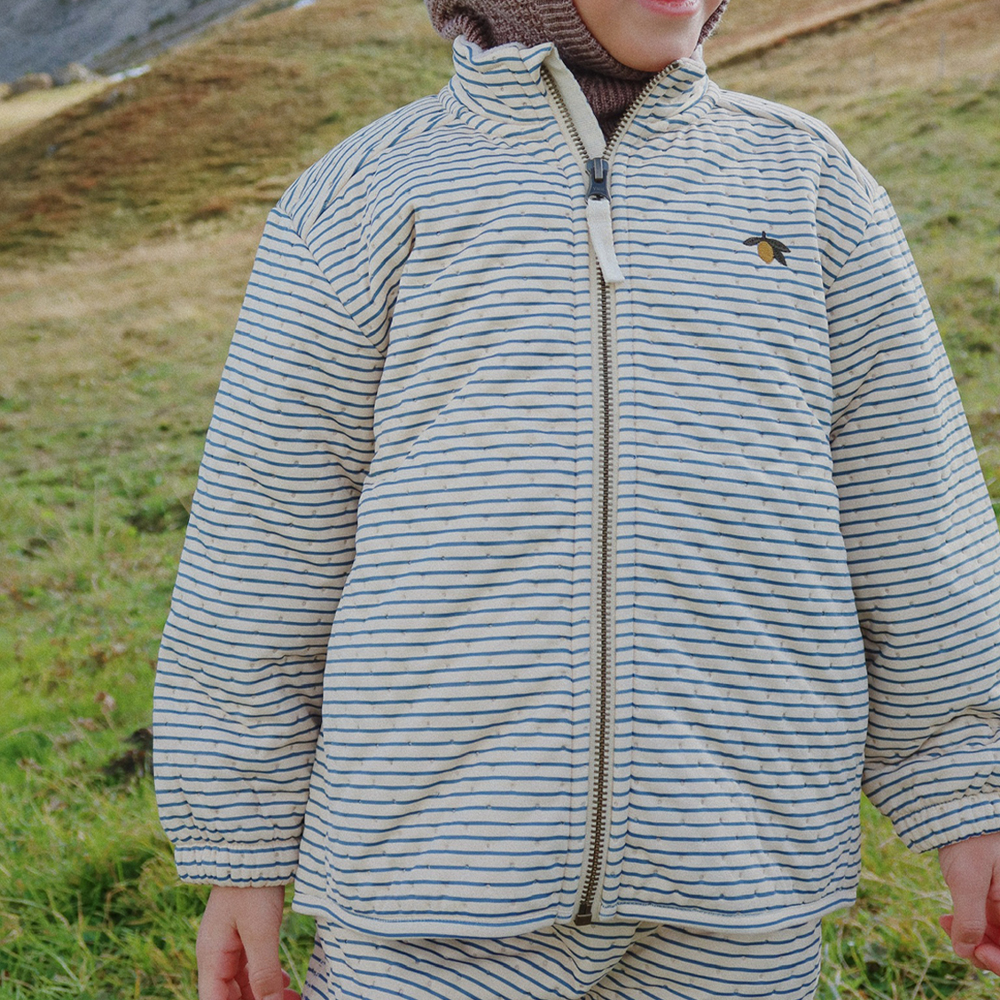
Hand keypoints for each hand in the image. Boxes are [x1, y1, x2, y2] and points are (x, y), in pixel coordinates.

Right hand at [197, 885, 301, 999]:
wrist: (254, 850)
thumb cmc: (252, 888)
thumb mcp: (261, 931)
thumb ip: (264, 972)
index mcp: (212, 957)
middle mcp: (217, 955)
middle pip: (230, 995)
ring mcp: (229, 945)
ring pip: (243, 984)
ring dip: (265, 994)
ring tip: (291, 997)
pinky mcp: (244, 934)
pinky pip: (251, 967)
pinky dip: (267, 977)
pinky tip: (285, 981)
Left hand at [938, 830, 999, 973]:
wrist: (958, 811)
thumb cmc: (969, 839)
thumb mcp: (967, 878)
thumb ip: (970, 917)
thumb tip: (966, 951)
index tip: (978, 953)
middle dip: (984, 952)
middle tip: (959, 943)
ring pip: (995, 937)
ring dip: (971, 939)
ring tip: (946, 924)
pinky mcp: (990, 898)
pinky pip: (983, 923)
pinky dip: (966, 926)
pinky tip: (945, 919)